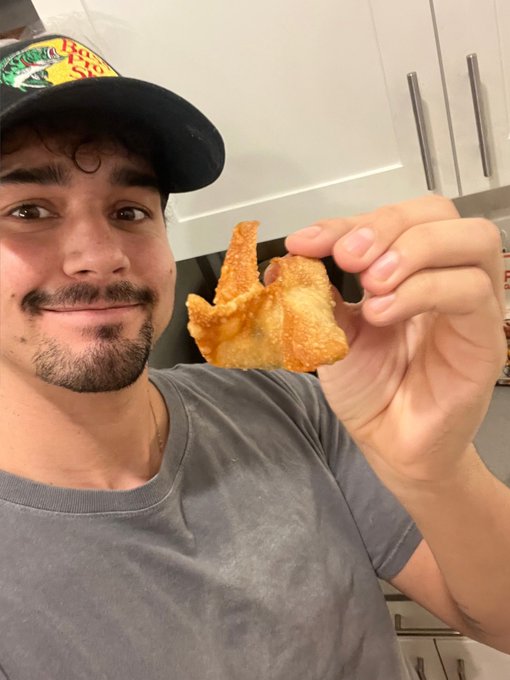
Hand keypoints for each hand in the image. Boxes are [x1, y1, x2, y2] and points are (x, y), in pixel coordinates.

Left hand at [285, 196, 506, 485]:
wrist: (388, 443)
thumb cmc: (369, 388)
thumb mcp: (332, 330)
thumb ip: (320, 291)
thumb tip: (291, 256)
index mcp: (409, 268)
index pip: (393, 219)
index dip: (348, 222)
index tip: (307, 242)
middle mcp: (445, 277)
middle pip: (439, 213)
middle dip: (386, 225)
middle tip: (347, 258)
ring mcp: (472, 306)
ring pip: (473, 240)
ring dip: (413, 250)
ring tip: (370, 287)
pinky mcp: (485, 338)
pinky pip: (471, 292)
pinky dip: (423, 290)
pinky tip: (383, 313)